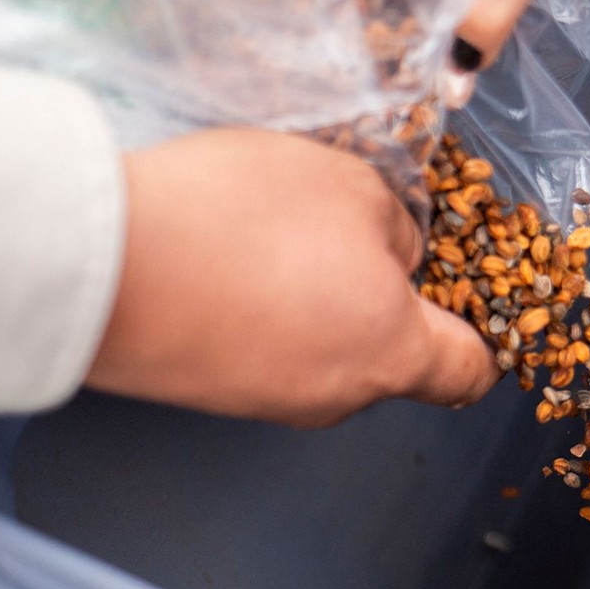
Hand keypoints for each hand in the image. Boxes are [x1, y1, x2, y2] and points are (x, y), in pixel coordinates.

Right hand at [86, 128, 499, 426]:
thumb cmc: (245, 220)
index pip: (471, 371)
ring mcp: (266, 401)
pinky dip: (263, 309)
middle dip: (388, 299)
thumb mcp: (353, 187)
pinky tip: (230, 256)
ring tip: (281, 233)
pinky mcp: (208, 390)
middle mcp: (338, 396)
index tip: (480, 305)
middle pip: (393, 357)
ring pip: (323, 350)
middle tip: (361, 233)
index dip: (487, 337)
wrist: (103, 265)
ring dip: (319, 300)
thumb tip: (396, 255)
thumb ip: (397, 228)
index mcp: (394, 354)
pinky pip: (264, 349)